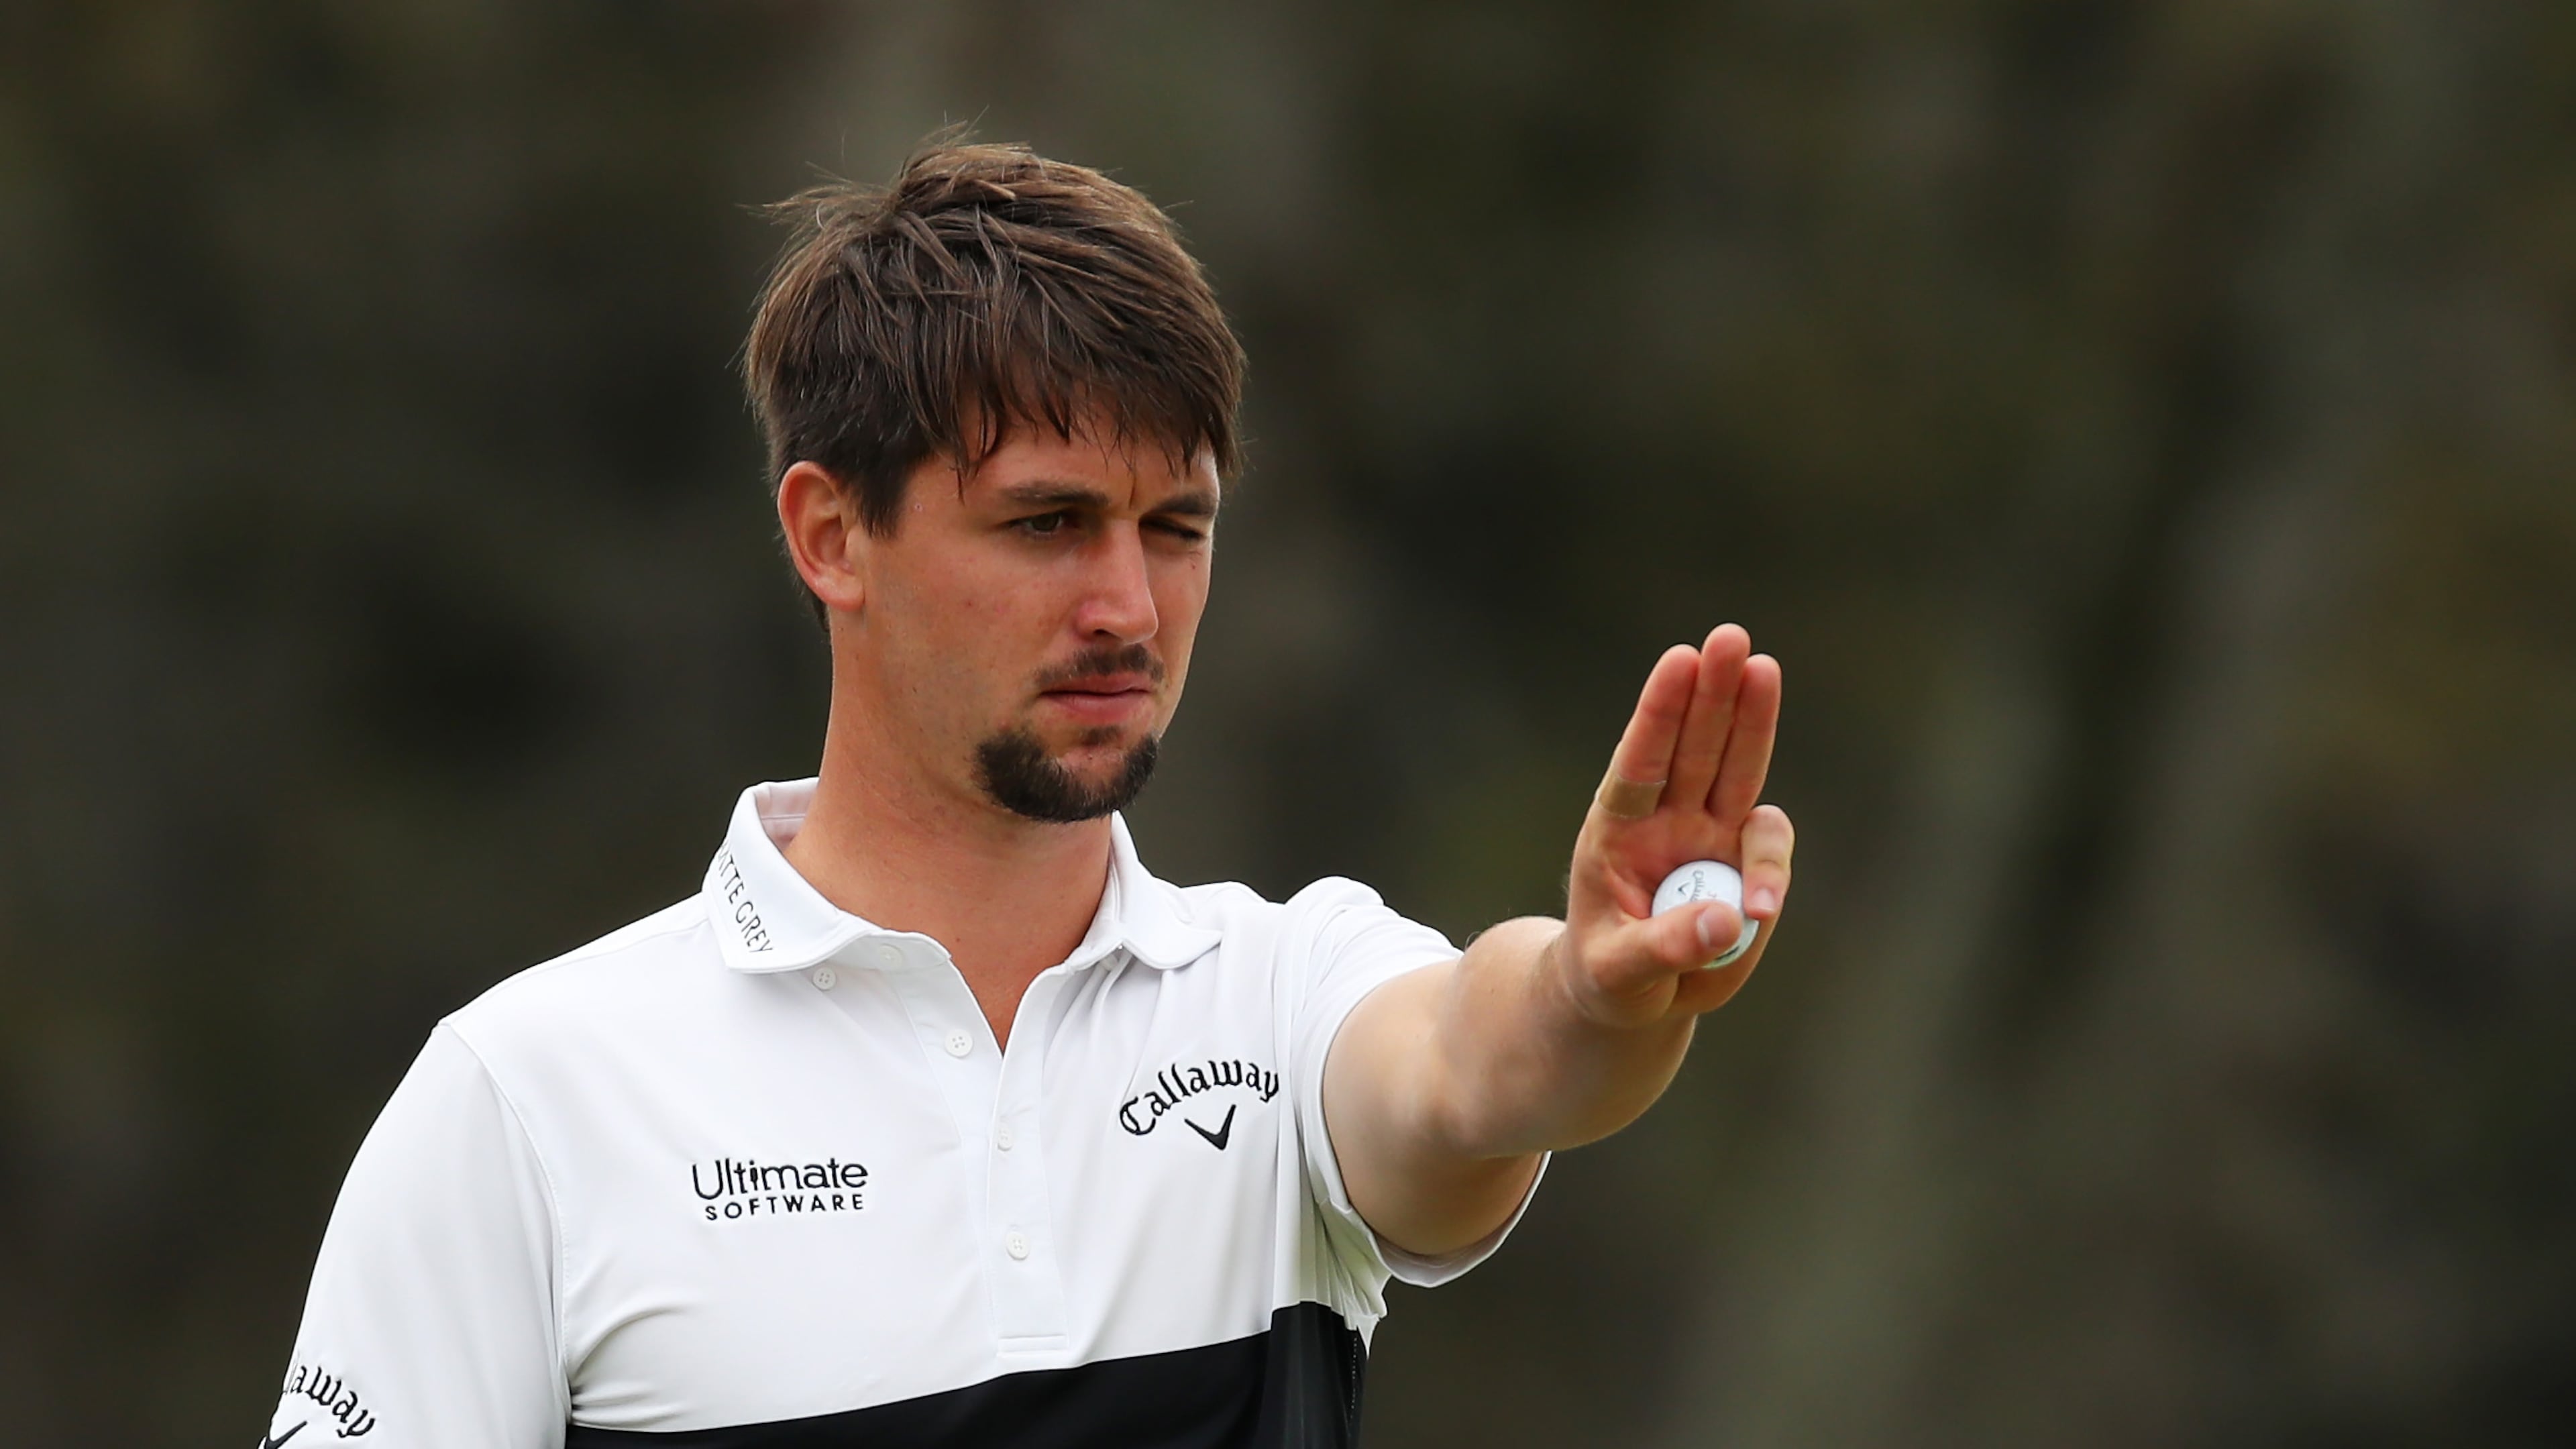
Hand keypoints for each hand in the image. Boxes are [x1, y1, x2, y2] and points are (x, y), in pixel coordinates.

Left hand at [1554, 624, 1794, 1028]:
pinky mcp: (1744, 863)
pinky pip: (1768, 846)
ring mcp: (1709, 836)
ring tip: (1765, 667)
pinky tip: (1762, 907)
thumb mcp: (1618, 974)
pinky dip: (1772, 866)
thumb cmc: (1609, 978)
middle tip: (1731, 637)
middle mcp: (1665, 821)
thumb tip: (1732, 917)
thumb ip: (1666, 946)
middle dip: (1712, 692)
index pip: (1638, 763)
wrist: (1633, 998)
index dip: (1658, 713)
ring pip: (1738, 769)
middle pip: (1694, 747)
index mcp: (1615, 831)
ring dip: (1753, 720)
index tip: (1678, 660)